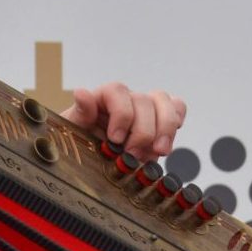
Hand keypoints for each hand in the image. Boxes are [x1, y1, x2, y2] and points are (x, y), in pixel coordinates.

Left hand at [60, 82, 187, 159]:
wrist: (93, 159)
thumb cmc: (82, 141)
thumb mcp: (74, 130)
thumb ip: (80, 112)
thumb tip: (81, 93)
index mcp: (103, 98)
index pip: (117, 91)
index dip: (121, 114)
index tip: (116, 139)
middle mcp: (127, 100)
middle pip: (144, 100)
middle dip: (142, 131)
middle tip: (132, 154)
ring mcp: (145, 108)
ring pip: (164, 102)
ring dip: (165, 128)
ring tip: (158, 151)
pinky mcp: (160, 120)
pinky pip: (177, 108)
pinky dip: (177, 120)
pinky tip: (167, 140)